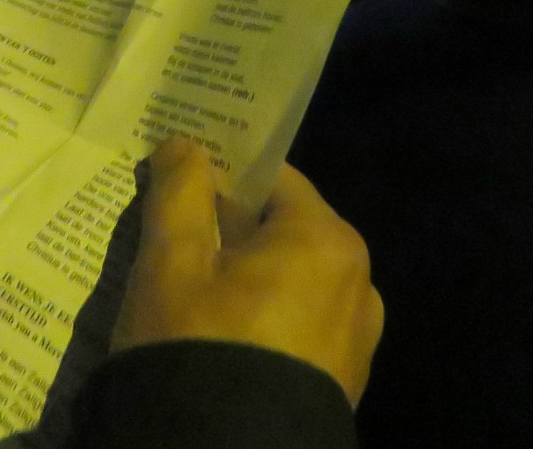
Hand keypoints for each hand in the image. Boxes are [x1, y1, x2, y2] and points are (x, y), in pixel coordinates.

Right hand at [112, 138, 382, 405]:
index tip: (178, 188)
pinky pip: (299, 332)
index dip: (221, 178)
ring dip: (247, 285)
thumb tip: (186, 146)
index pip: (272, 180)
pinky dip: (265, 327)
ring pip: (291, 285)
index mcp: (328, 240)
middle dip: (231, 235)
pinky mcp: (343, 385)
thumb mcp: (172, 262)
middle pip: (283, 233)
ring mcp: (356, 340)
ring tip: (192, 303)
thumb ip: (179, 192)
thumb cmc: (200, 345)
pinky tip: (222, 345)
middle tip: (175, 247)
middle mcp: (360, 283)